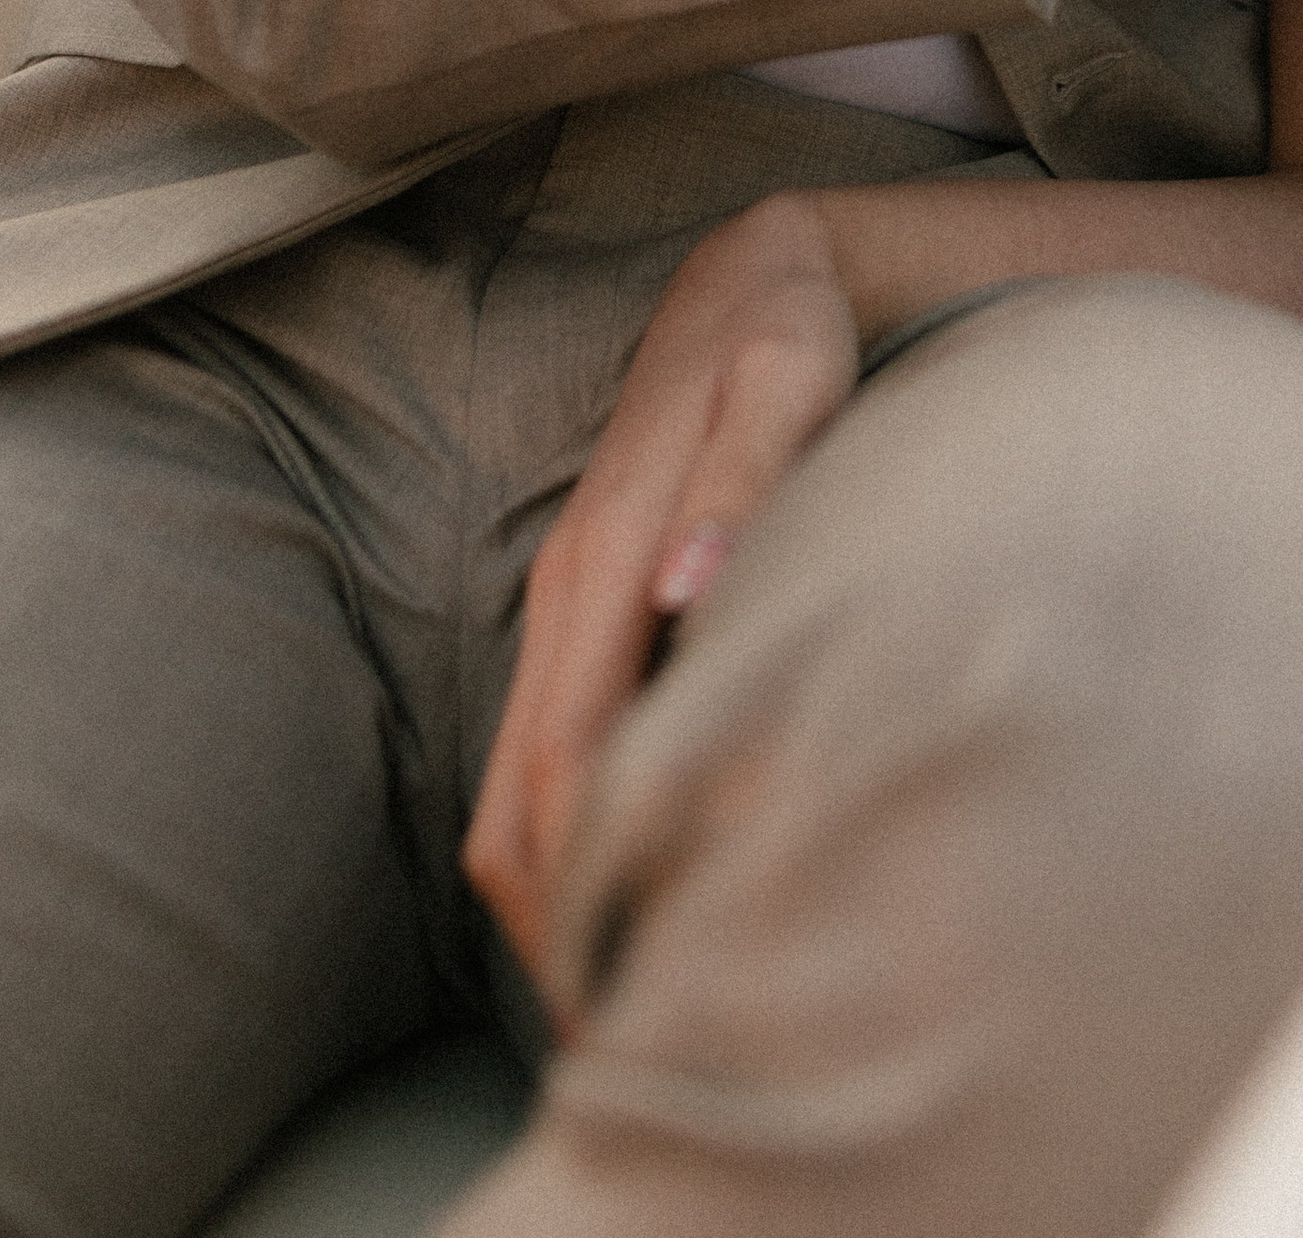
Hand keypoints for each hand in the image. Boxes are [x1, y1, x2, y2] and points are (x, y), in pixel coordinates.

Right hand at [462, 194, 857, 1006]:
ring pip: (516, 789)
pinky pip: (547, 750)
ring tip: (625, 988)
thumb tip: (691, 594)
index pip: (569, 751)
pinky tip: (633, 884)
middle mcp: (570, 589)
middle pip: (520, 804)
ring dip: (553, 895)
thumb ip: (742, 484)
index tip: (629, 977)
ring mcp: (570, 602)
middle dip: (556, 926)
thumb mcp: (786, 382)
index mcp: (608, 550)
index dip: (586, 876)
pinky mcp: (589, 609)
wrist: (753, 271)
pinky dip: (567, 838)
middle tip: (626, 1031)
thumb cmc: (786, 332)